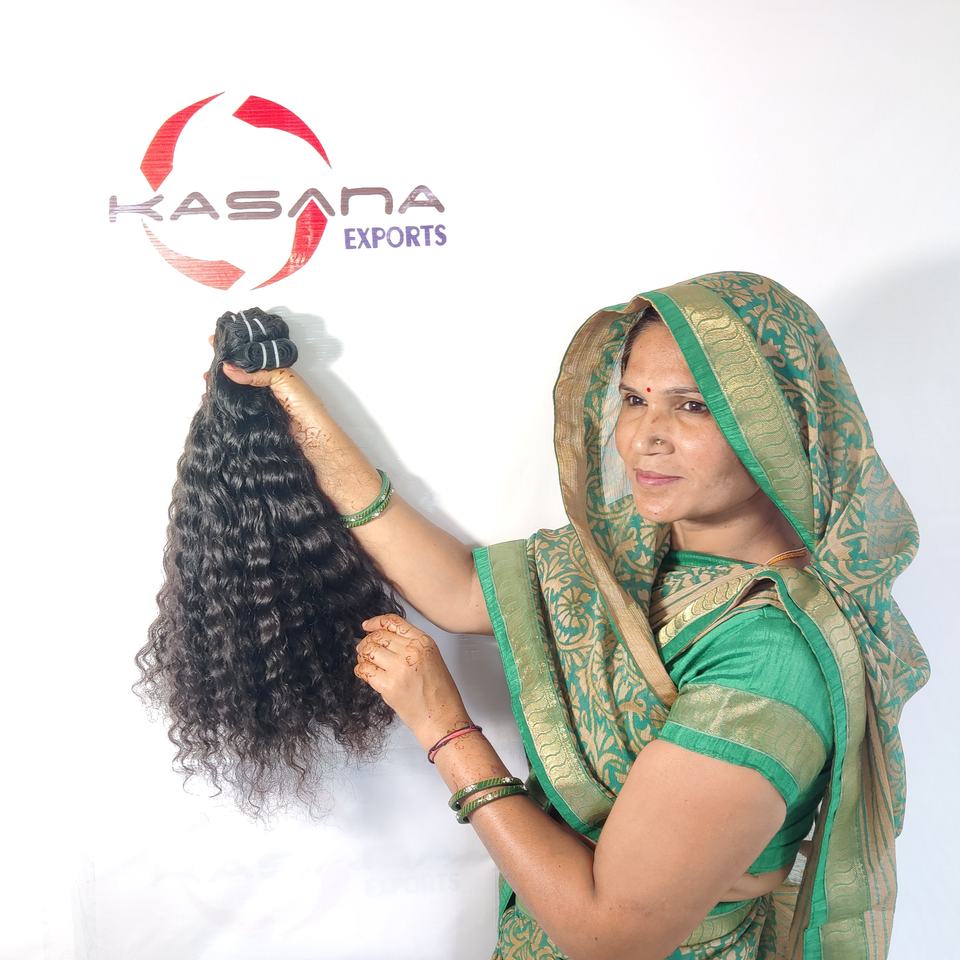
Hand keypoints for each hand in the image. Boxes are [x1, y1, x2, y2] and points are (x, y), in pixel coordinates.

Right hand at [203, 334, 323, 432]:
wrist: (311, 436)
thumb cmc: (305, 406)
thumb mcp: (283, 379)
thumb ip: (256, 373)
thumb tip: (228, 368)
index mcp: (276, 372)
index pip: (251, 357)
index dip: (235, 350)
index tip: (215, 342)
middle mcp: (267, 385)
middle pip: (241, 373)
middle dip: (223, 367)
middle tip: (209, 364)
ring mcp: (260, 401)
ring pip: (236, 390)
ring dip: (220, 384)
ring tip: (207, 379)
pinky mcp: (255, 417)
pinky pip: (235, 407)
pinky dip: (223, 402)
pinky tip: (212, 400)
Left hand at [354, 614, 470, 750]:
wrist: (441, 718)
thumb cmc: (440, 694)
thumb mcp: (432, 659)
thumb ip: (412, 646)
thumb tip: (385, 640)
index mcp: (424, 642)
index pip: (394, 622)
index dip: (376, 622)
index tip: (367, 626)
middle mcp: (412, 651)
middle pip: (379, 636)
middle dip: (367, 641)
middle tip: (363, 649)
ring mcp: (400, 667)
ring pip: (369, 650)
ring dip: (363, 656)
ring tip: (365, 662)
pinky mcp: (389, 685)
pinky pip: (365, 670)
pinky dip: (361, 670)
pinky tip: (364, 673)